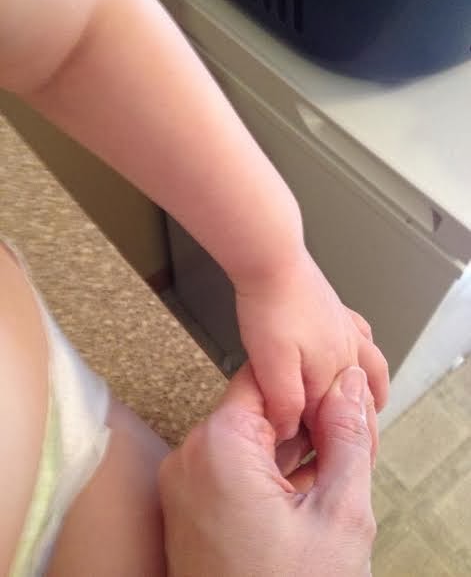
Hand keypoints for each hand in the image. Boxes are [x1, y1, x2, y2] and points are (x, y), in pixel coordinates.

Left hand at [159, 364, 375, 576]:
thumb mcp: (339, 514)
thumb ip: (348, 438)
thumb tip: (350, 387)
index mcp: (219, 445)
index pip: (266, 378)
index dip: (309, 385)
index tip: (340, 402)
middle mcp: (191, 458)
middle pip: (257, 410)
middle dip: (304, 424)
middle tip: (344, 446)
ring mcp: (185, 485)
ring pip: (247, 441)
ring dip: (290, 452)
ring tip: (327, 476)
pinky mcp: (189, 509)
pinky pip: (232, 470)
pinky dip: (268, 475)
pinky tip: (302, 494)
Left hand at [235, 247, 388, 448]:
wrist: (271, 259)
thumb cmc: (269, 307)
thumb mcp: (270, 364)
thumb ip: (284, 401)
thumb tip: (291, 429)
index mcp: (328, 370)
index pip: (331, 419)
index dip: (322, 443)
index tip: (314, 460)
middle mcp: (345, 351)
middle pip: (358, 398)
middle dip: (358, 425)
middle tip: (355, 446)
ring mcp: (344, 330)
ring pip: (369, 368)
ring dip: (373, 392)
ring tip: (376, 405)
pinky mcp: (336, 312)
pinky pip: (362, 337)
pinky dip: (367, 352)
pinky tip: (361, 349)